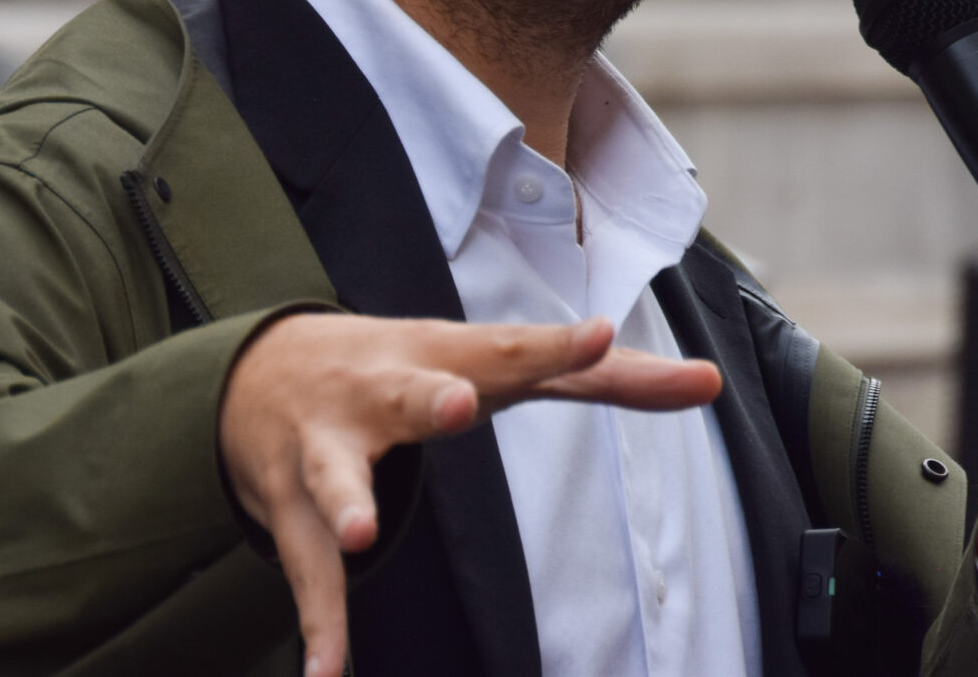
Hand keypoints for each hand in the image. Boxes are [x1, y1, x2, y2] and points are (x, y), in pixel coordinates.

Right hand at [219, 312, 720, 676]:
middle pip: (410, 392)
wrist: (264, 367)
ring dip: (349, 499)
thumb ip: (603, 378)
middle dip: (431, 399)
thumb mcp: (499, 363)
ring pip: (338, 473)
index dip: (555, 347)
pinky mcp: (292, 505)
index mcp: (445, 356)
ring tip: (361, 532)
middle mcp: (383, 390)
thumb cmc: (416, 365)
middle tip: (458, 404)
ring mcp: (330, 446)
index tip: (599, 335)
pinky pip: (308, 570)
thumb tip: (713, 383)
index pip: (510, 350)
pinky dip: (321, 623)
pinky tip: (328, 676)